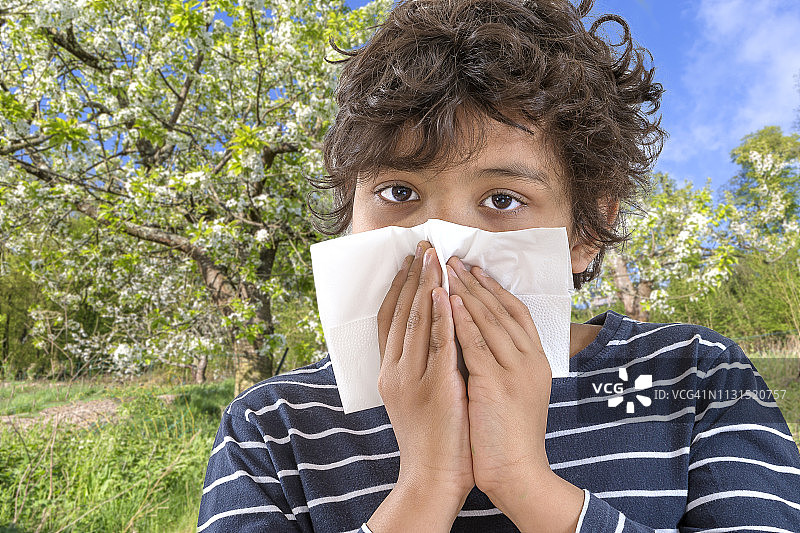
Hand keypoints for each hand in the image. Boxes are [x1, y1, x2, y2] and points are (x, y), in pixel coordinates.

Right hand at [368, 242, 473, 531]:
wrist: (432, 475)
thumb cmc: (430, 436)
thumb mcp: (414, 395)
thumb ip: (418, 364)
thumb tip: (430, 332)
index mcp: (390, 370)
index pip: (390, 318)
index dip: (398, 287)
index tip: (407, 261)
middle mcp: (395, 369)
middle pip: (400, 312)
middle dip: (411, 276)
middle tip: (421, 245)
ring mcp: (413, 377)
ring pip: (416, 321)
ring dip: (425, 286)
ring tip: (432, 257)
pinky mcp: (435, 386)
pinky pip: (437, 344)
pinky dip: (440, 316)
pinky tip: (444, 293)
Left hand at [446, 257, 582, 530]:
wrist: (519, 473)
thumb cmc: (510, 436)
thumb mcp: (513, 391)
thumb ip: (503, 364)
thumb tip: (480, 339)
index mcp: (536, 360)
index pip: (516, 312)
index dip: (494, 288)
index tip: (474, 269)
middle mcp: (530, 359)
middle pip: (501, 309)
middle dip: (474, 281)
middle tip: (451, 258)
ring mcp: (517, 371)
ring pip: (489, 320)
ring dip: (465, 291)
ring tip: (445, 269)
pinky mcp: (499, 384)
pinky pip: (476, 343)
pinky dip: (461, 320)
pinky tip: (447, 301)